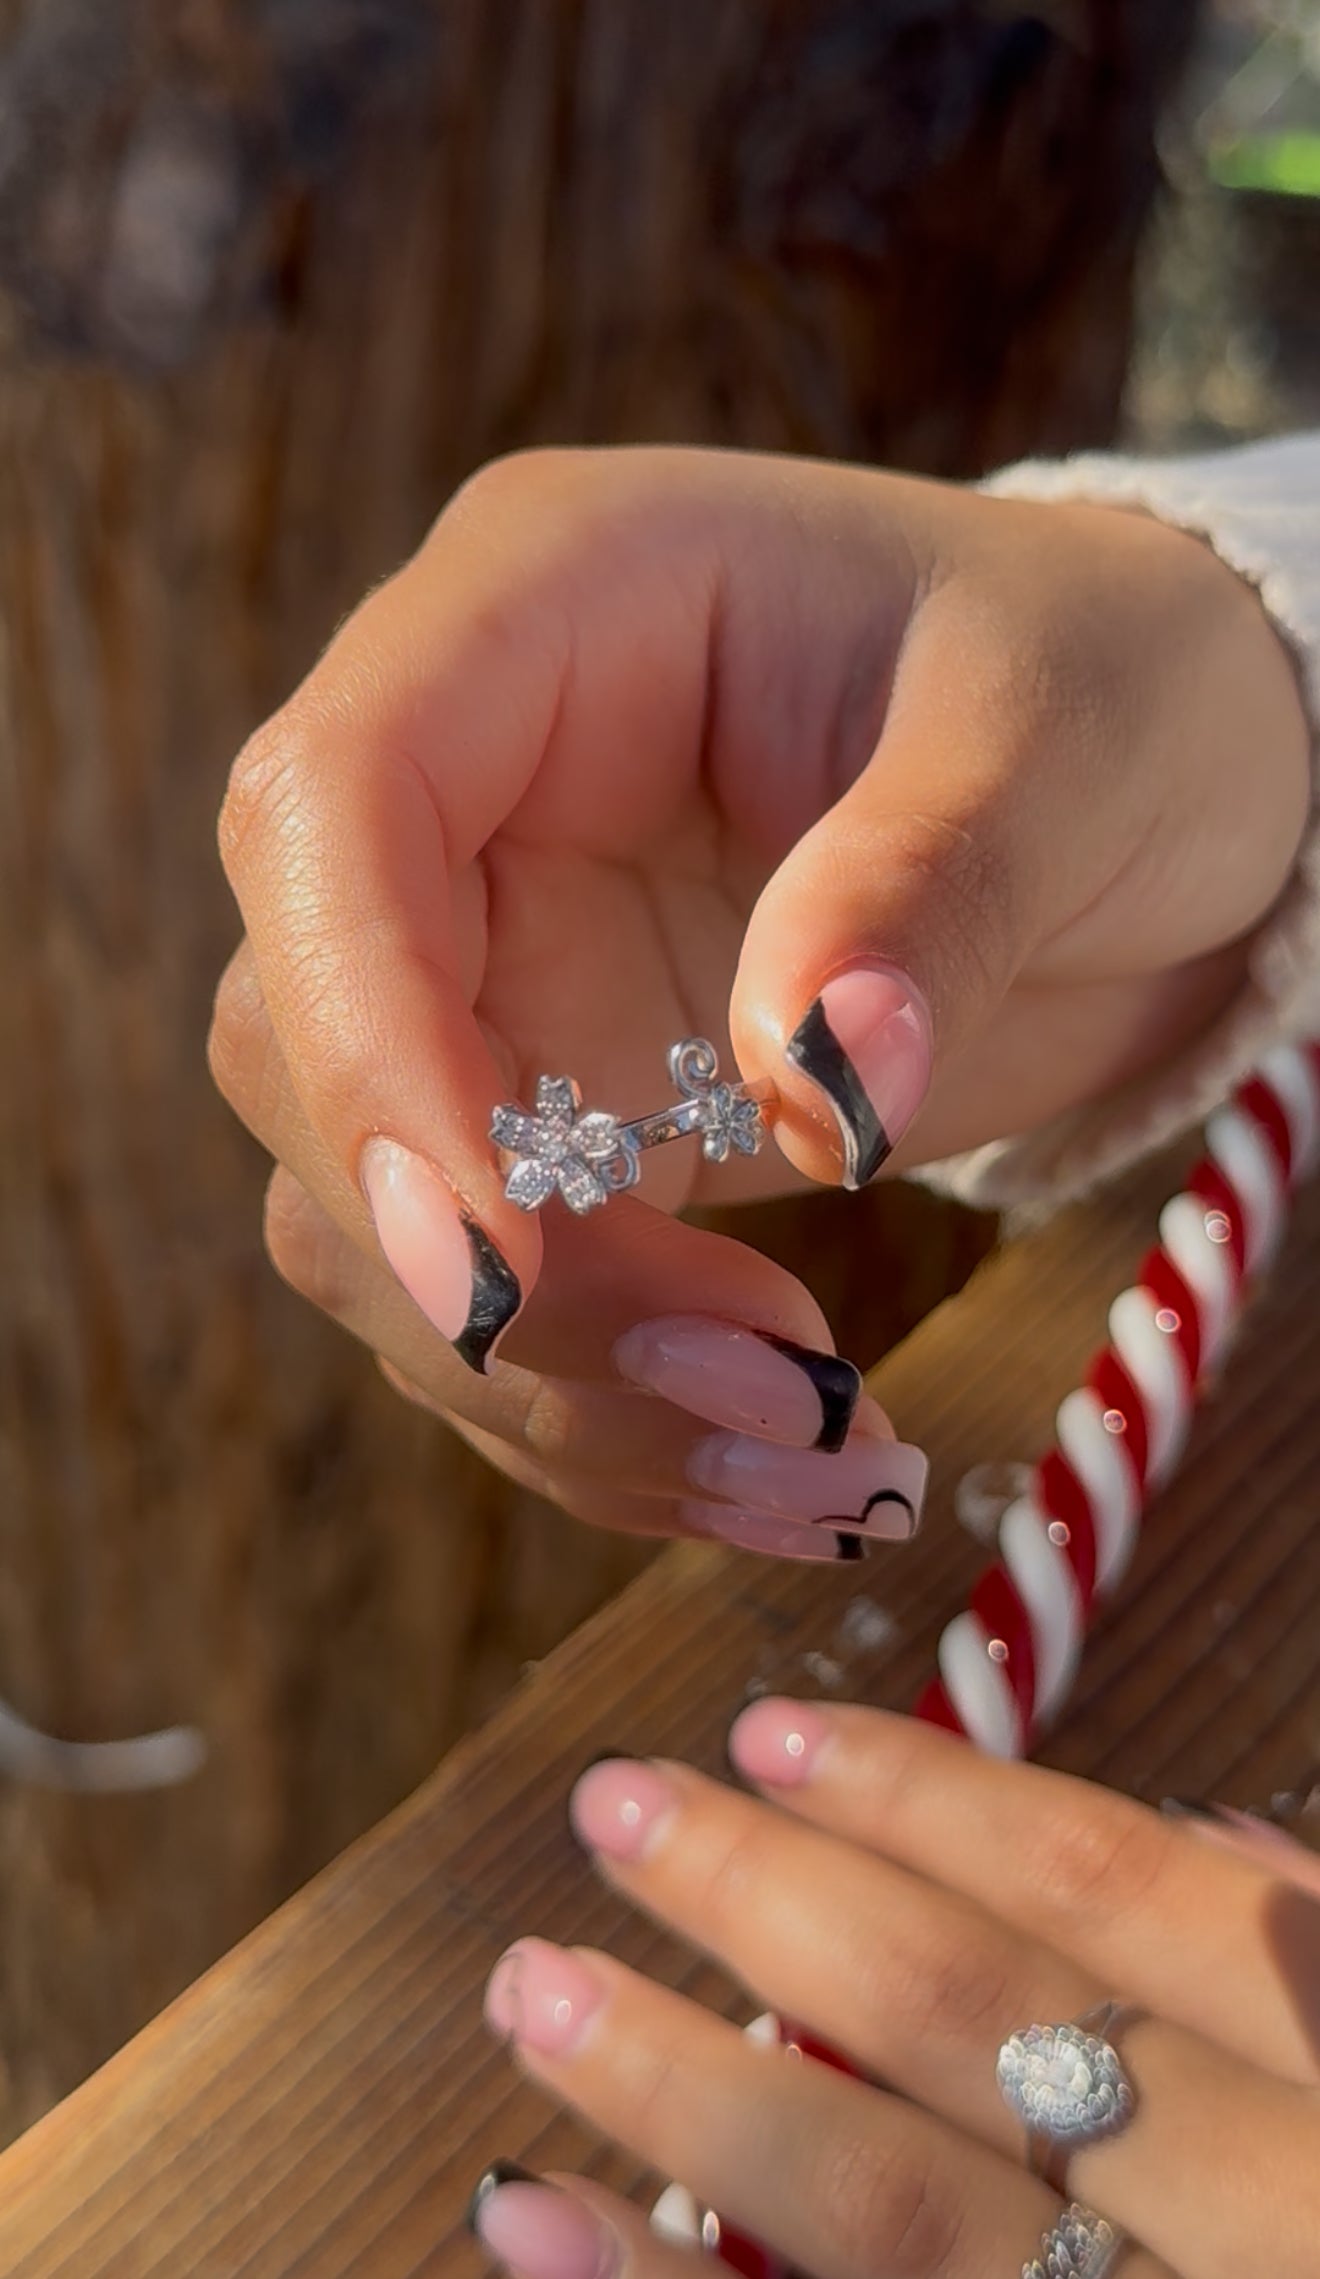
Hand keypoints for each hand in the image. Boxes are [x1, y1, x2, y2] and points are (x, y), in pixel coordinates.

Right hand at [209, 447, 1307, 1544]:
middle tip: (769, 1392)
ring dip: (565, 1389)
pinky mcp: (552, 1116)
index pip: (333, 808)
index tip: (501, 1267)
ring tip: (829, 1465)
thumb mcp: (1066, 739)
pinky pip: (497, 1304)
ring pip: (377, 1220)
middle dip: (498, 1269)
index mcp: (544, 609)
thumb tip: (822, 1094)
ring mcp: (495, 962)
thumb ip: (933, 882)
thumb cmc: (1106, 690)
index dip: (368, 1046)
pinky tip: (795, 1475)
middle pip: (309, 1047)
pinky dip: (614, 1424)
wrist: (1151, 789)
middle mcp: (471, 791)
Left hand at [473, 1702, 1319, 2278]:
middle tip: (608, 1808)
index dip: (934, 1798)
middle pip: (980, 2027)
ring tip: (534, 1987)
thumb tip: (1211, 1838)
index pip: (1119, 1891)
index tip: (773, 1732)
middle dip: (776, 1903)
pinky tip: (533, 2225)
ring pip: (896, 2219)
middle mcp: (1262, 2217)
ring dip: (690, 2091)